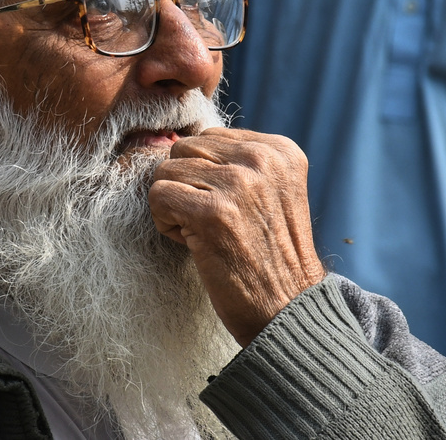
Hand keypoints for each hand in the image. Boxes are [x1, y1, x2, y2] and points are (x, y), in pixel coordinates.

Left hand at [148, 128, 325, 346]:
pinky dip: (164, 222)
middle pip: (185, 147)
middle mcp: (262, 159)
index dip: (205, 173)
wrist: (287, 309)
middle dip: (186, 183)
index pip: (210, 136)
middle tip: (209, 221)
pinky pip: (158, 195)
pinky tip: (191, 243)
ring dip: (174, 204)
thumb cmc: (270, 255)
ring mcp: (238, 183)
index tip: (228, 207)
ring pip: (166, 169)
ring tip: (202, 232)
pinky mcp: (212, 212)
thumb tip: (177, 141)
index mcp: (280, 151)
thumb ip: (238, 162)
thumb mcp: (271, 192)